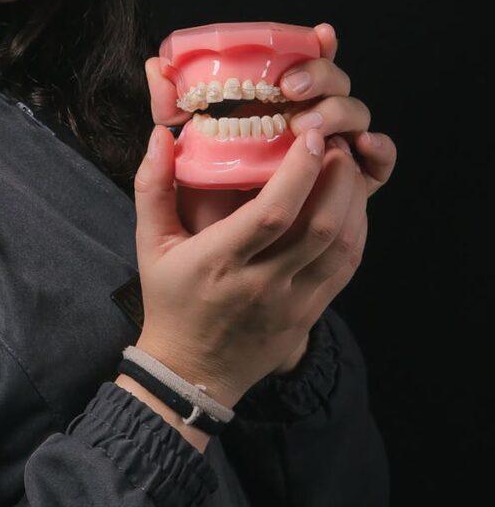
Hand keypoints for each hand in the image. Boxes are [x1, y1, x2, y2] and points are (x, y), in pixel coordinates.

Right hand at [133, 123, 365, 406]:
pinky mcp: (310, 313)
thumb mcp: (150, 244)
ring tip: (346, 165)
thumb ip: (152, 187)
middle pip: (319, 226)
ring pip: (342, 245)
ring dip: (353, 199)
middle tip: (334, 141)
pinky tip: (350, 203)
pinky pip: (346, 267)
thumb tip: (160, 136)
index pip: (272, 213)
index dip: (299, 172)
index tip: (307, 136)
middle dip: (337, 176)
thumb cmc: (169, 299)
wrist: (191, 370)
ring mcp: (292, 302)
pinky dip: (356, 228)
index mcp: (219, 262)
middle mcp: (261, 283)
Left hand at [145, 23, 397, 205]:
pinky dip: (379, 150)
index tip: (317, 35)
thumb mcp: (178, 153)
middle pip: (333, 84)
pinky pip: (376, 164)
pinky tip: (364, 148)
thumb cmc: (199, 202)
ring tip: (312, 125)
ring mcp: (330, 154)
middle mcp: (305, 123)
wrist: (217, 263)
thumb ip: (170, 109)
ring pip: (355, 116)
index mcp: (270, 106)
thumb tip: (155, 64)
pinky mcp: (349, 188)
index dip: (315, 46)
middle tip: (289, 90)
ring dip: (342, 111)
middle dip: (321, 77)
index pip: (302, 64)